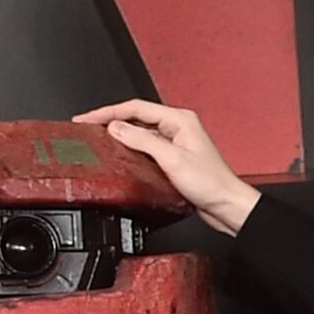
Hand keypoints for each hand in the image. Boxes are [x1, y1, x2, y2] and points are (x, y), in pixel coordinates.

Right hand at [72, 99, 260, 235]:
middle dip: (110, 120)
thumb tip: (116, 127)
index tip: (88, 118)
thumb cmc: (210, 183)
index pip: (136, 107)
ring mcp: (175, 142)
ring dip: (119, 134)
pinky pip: (145, 147)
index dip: (108, 111)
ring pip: (140, 132)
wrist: (226, 205)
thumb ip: (142, 140)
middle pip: (136, 117)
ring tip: (97, 138)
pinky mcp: (173, 158)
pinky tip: (119, 155)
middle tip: (87, 127)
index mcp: (179, 119)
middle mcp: (177, 127)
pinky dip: (129, 149)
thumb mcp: (171, 159)